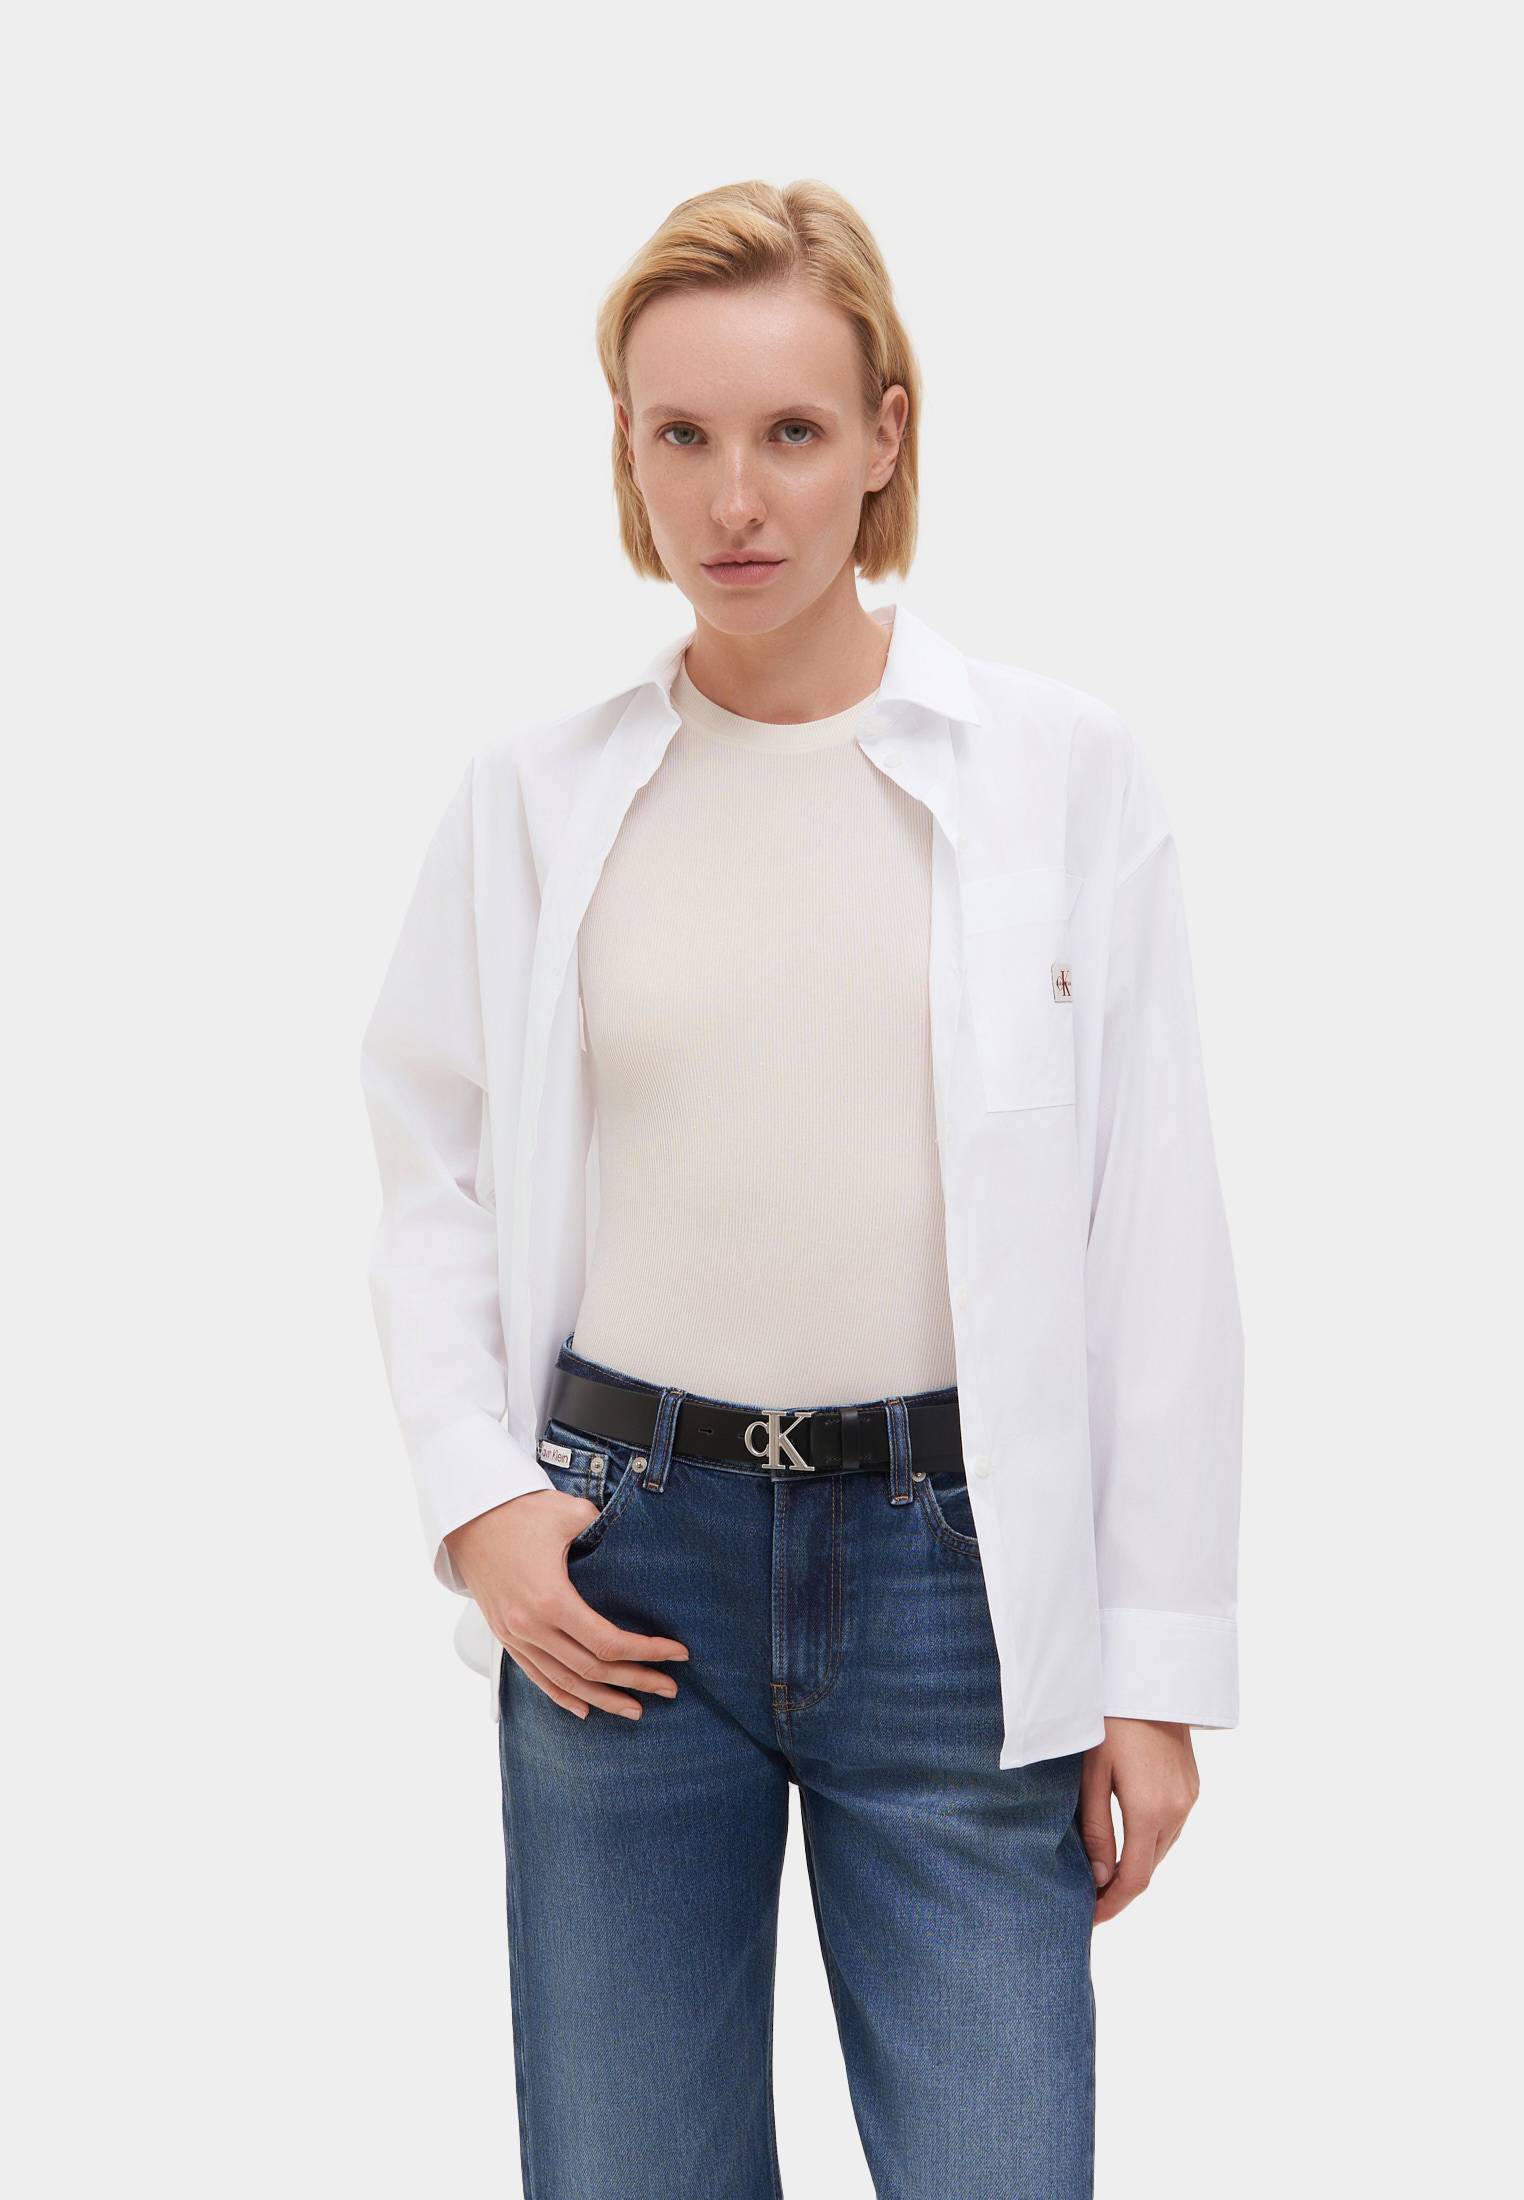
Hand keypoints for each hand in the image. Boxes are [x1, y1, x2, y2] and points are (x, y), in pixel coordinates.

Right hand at [443, 1492, 689, 1720]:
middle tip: (669, 1689)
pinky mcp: (505, 1636)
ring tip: (635, 1710)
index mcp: (551, 1600)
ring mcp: (515, 1636)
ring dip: (602, 1699)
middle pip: (592, 1669)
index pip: (608, 1642)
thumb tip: (634, 1537)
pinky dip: (561, 1696)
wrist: (468, 1519)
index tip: (678, 1654)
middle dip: (635, 1681)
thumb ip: (604, 1528)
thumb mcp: (568, 1513)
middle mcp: (531, 1627)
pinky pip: (536, 1677)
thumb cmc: (519, 1512)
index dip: (647, 1652)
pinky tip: (583, 1709)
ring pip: (565, 1682)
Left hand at [1079, 1717, 1199, 1924]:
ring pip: (1161, 1849)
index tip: (1089, 1918)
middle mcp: (1177, 1810)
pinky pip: (1171, 1827)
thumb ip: (1096, 1829)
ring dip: (1136, 1863)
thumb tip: (1100, 1879)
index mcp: (1149, 1810)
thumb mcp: (1092, 1774)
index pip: (1135, 1879)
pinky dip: (1149, 1840)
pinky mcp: (1192, 1786)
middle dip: (1120, 1888)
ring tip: (1102, 1871)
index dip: (1112, 1904)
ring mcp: (1189, 1798)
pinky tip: (1127, 1836)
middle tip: (1088, 1897)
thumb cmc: (1110, 1721)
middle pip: (1150, 1867)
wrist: (1149, 1678)